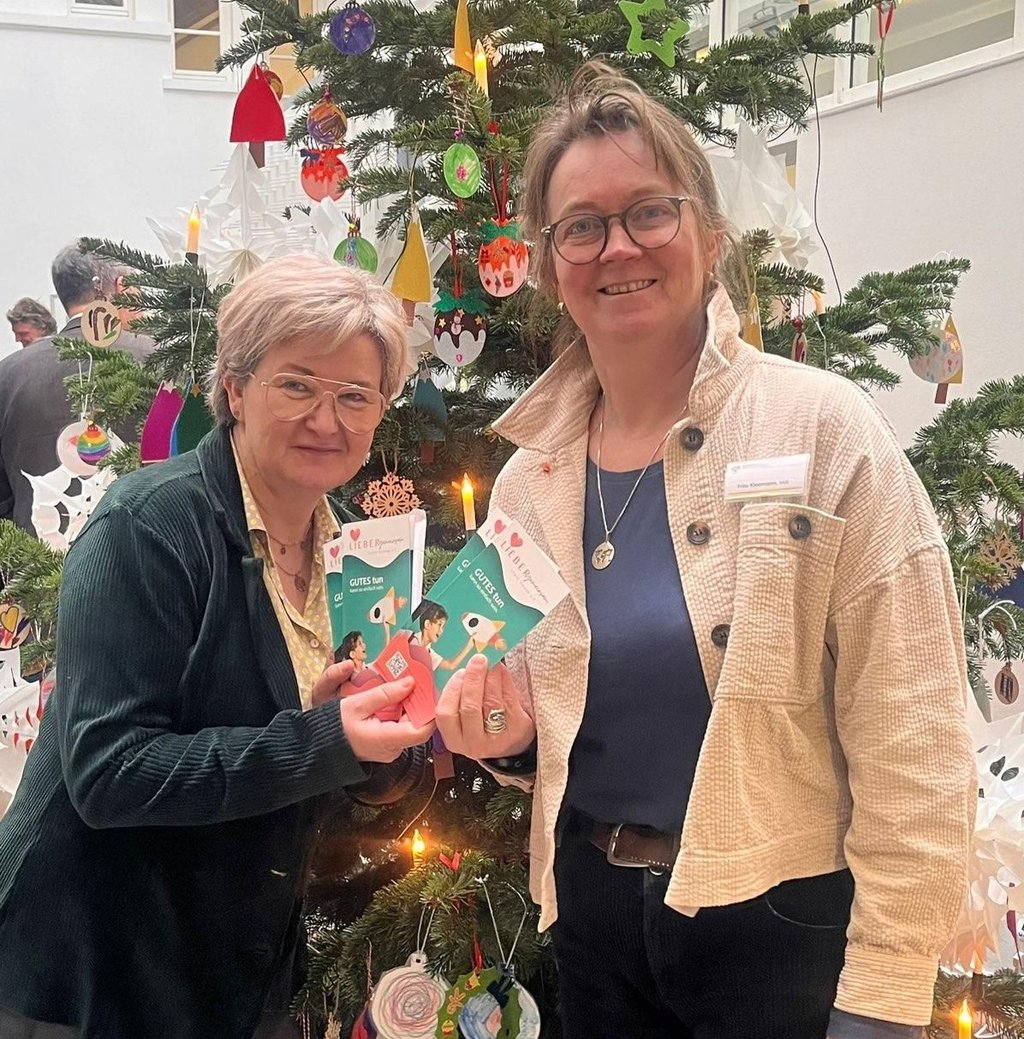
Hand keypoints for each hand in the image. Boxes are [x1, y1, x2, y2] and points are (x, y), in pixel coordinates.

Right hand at [314, 661, 435, 762]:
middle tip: (420, 682)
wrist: (319, 745)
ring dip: (411, 708)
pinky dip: (402, 714)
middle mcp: (393, 749)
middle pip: (418, 727)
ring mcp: (390, 750)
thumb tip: (411, 682)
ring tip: (408, 686)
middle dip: (420, 704)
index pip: (422, 731)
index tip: (431, 691)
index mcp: (387, 740)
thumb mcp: (358, 704)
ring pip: (410, 727)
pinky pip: (401, 729)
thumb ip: (385, 694)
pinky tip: (397, 699)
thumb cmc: (335, 725)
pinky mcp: (387, 747)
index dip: (431, 711)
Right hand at [436, 654, 535, 760]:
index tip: (460, 671)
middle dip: (473, 680)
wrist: (512, 740)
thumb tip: (465, 663)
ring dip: (491, 677)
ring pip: (491, 703)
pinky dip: (505, 681)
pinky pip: (509, 700)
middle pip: (470, 708)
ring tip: (491, 663)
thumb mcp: (464, 715)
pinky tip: (501, 671)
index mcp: (454, 739)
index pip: (446, 714)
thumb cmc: (482, 721)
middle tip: (478, 660)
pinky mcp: (517, 730)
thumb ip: (459, 695)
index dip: (452, 690)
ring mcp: (496, 740)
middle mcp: (473, 744)